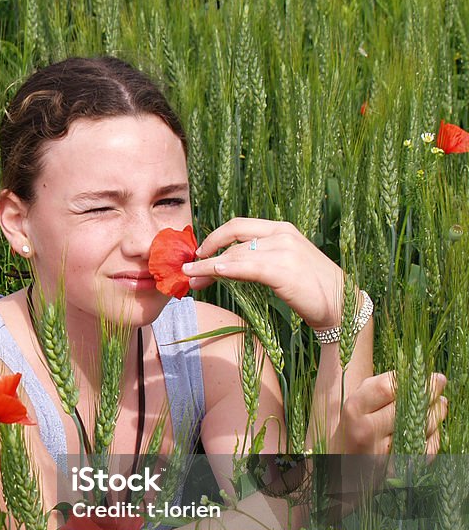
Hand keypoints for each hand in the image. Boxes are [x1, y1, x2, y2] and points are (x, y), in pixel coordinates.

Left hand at [181, 217, 348, 329]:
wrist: (341, 304)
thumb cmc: (310, 288)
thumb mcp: (283, 265)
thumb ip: (257, 259)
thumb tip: (224, 266)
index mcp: (282, 229)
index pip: (239, 225)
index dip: (215, 237)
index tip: (199, 253)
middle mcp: (282, 234)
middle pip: (233, 238)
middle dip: (207, 255)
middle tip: (189, 271)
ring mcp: (283, 250)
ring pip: (235, 255)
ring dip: (209, 269)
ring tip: (192, 281)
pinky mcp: (282, 269)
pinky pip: (246, 268)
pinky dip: (226, 270)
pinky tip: (213, 274)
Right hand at [327, 372, 447, 513]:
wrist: (334, 480)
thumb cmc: (343, 438)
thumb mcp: (350, 409)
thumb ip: (374, 389)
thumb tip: (411, 374)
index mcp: (352, 411)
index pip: (388, 387)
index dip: (410, 378)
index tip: (424, 373)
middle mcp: (366, 431)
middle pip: (408, 406)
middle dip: (430, 391)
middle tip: (439, 382)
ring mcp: (382, 453)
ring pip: (421, 426)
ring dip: (436, 412)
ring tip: (440, 403)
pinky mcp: (396, 470)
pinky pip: (426, 449)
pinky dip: (434, 436)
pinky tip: (433, 428)